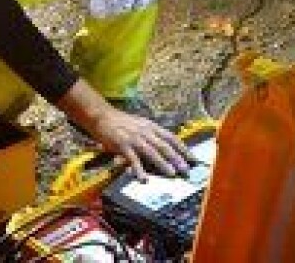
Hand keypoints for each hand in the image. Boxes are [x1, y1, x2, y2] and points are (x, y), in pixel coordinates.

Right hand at [56, 80, 191, 179]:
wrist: (102, 115)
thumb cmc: (121, 122)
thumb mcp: (140, 124)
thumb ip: (151, 135)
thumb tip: (165, 147)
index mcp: (151, 126)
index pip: (171, 137)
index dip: (183, 148)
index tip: (192, 158)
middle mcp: (145, 131)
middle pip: (164, 146)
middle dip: (177, 158)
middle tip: (186, 170)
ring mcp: (134, 138)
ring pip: (152, 152)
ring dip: (163, 164)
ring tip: (172, 174)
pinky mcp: (122, 145)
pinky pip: (133, 159)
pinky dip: (139, 169)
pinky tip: (144, 179)